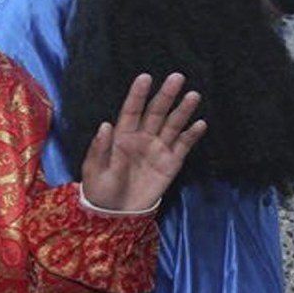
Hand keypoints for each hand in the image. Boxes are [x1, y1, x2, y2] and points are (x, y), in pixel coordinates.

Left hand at [79, 73, 204, 212]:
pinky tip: (200, 124)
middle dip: (166, 95)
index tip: (146, 78)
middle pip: (156, 112)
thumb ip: (100, 148)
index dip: (138, 95)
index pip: (131, 110)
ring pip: (172, 125)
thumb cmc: (100, 191)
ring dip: (183, 111)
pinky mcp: (171, 163)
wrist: (117, 215)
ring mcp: (158, 149)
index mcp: (121, 136)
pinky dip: (191, 135)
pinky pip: (183, 146)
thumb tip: (106, 125)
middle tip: (177, 78)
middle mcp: (142, 138)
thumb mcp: (94, 170)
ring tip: (193, 95)